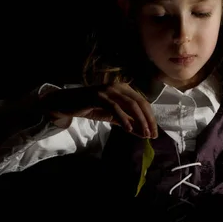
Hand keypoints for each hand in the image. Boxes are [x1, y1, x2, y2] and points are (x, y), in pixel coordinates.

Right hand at [39, 83, 157, 138]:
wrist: (67, 103)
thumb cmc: (91, 108)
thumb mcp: (113, 117)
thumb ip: (128, 123)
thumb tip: (145, 134)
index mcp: (124, 88)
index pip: (143, 103)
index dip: (150, 118)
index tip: (155, 132)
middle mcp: (119, 86)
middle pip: (140, 103)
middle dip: (148, 120)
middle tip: (153, 135)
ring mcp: (108, 90)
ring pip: (130, 105)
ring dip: (140, 120)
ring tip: (144, 134)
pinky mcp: (98, 96)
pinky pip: (115, 108)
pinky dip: (123, 118)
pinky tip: (128, 129)